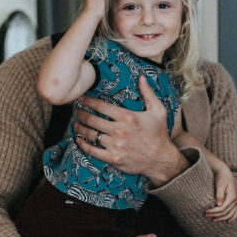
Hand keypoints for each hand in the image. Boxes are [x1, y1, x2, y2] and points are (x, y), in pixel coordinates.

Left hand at [74, 76, 188, 186]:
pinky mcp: (113, 158)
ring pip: (91, 134)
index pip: (101, 106)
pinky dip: (83, 145)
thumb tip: (141, 77)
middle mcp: (119, 130)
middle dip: (81, 113)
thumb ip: (148, 93)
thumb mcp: (158, 111)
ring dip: (80, 128)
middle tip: (76, 110)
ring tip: (75, 123)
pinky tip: (79, 140)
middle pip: (92, 119)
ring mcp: (115, 145)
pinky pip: (93, 151)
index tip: (81, 98)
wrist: (161, 159)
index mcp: (128, 117)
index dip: (88, 101)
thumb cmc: (159, 134)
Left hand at [205, 163, 236, 222]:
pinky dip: (232, 218)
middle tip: (205, 215)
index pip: (223, 208)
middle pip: (225, 212)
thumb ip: (219, 195)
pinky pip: (236, 212)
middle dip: (215, 215)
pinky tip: (227, 222)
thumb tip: (219, 205)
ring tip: (212, 220)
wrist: (226, 174)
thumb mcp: (219, 185)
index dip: (214, 211)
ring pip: (230, 214)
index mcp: (232, 196)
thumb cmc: (221, 178)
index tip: (206, 212)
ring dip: (221, 218)